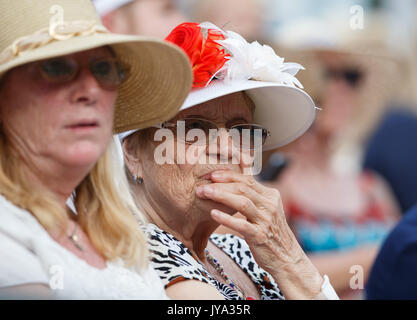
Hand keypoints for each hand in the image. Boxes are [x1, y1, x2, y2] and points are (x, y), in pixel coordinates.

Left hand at [196, 170, 322, 298]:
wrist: (286, 258)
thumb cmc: (271, 233)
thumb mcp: (266, 211)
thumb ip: (254, 197)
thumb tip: (234, 184)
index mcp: (271, 196)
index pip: (248, 180)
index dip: (229, 176)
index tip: (212, 175)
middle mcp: (270, 205)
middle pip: (243, 188)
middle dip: (221, 185)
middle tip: (202, 185)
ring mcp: (266, 220)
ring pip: (242, 202)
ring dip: (221, 196)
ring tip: (204, 194)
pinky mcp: (260, 236)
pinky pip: (241, 224)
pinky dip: (226, 218)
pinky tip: (212, 214)